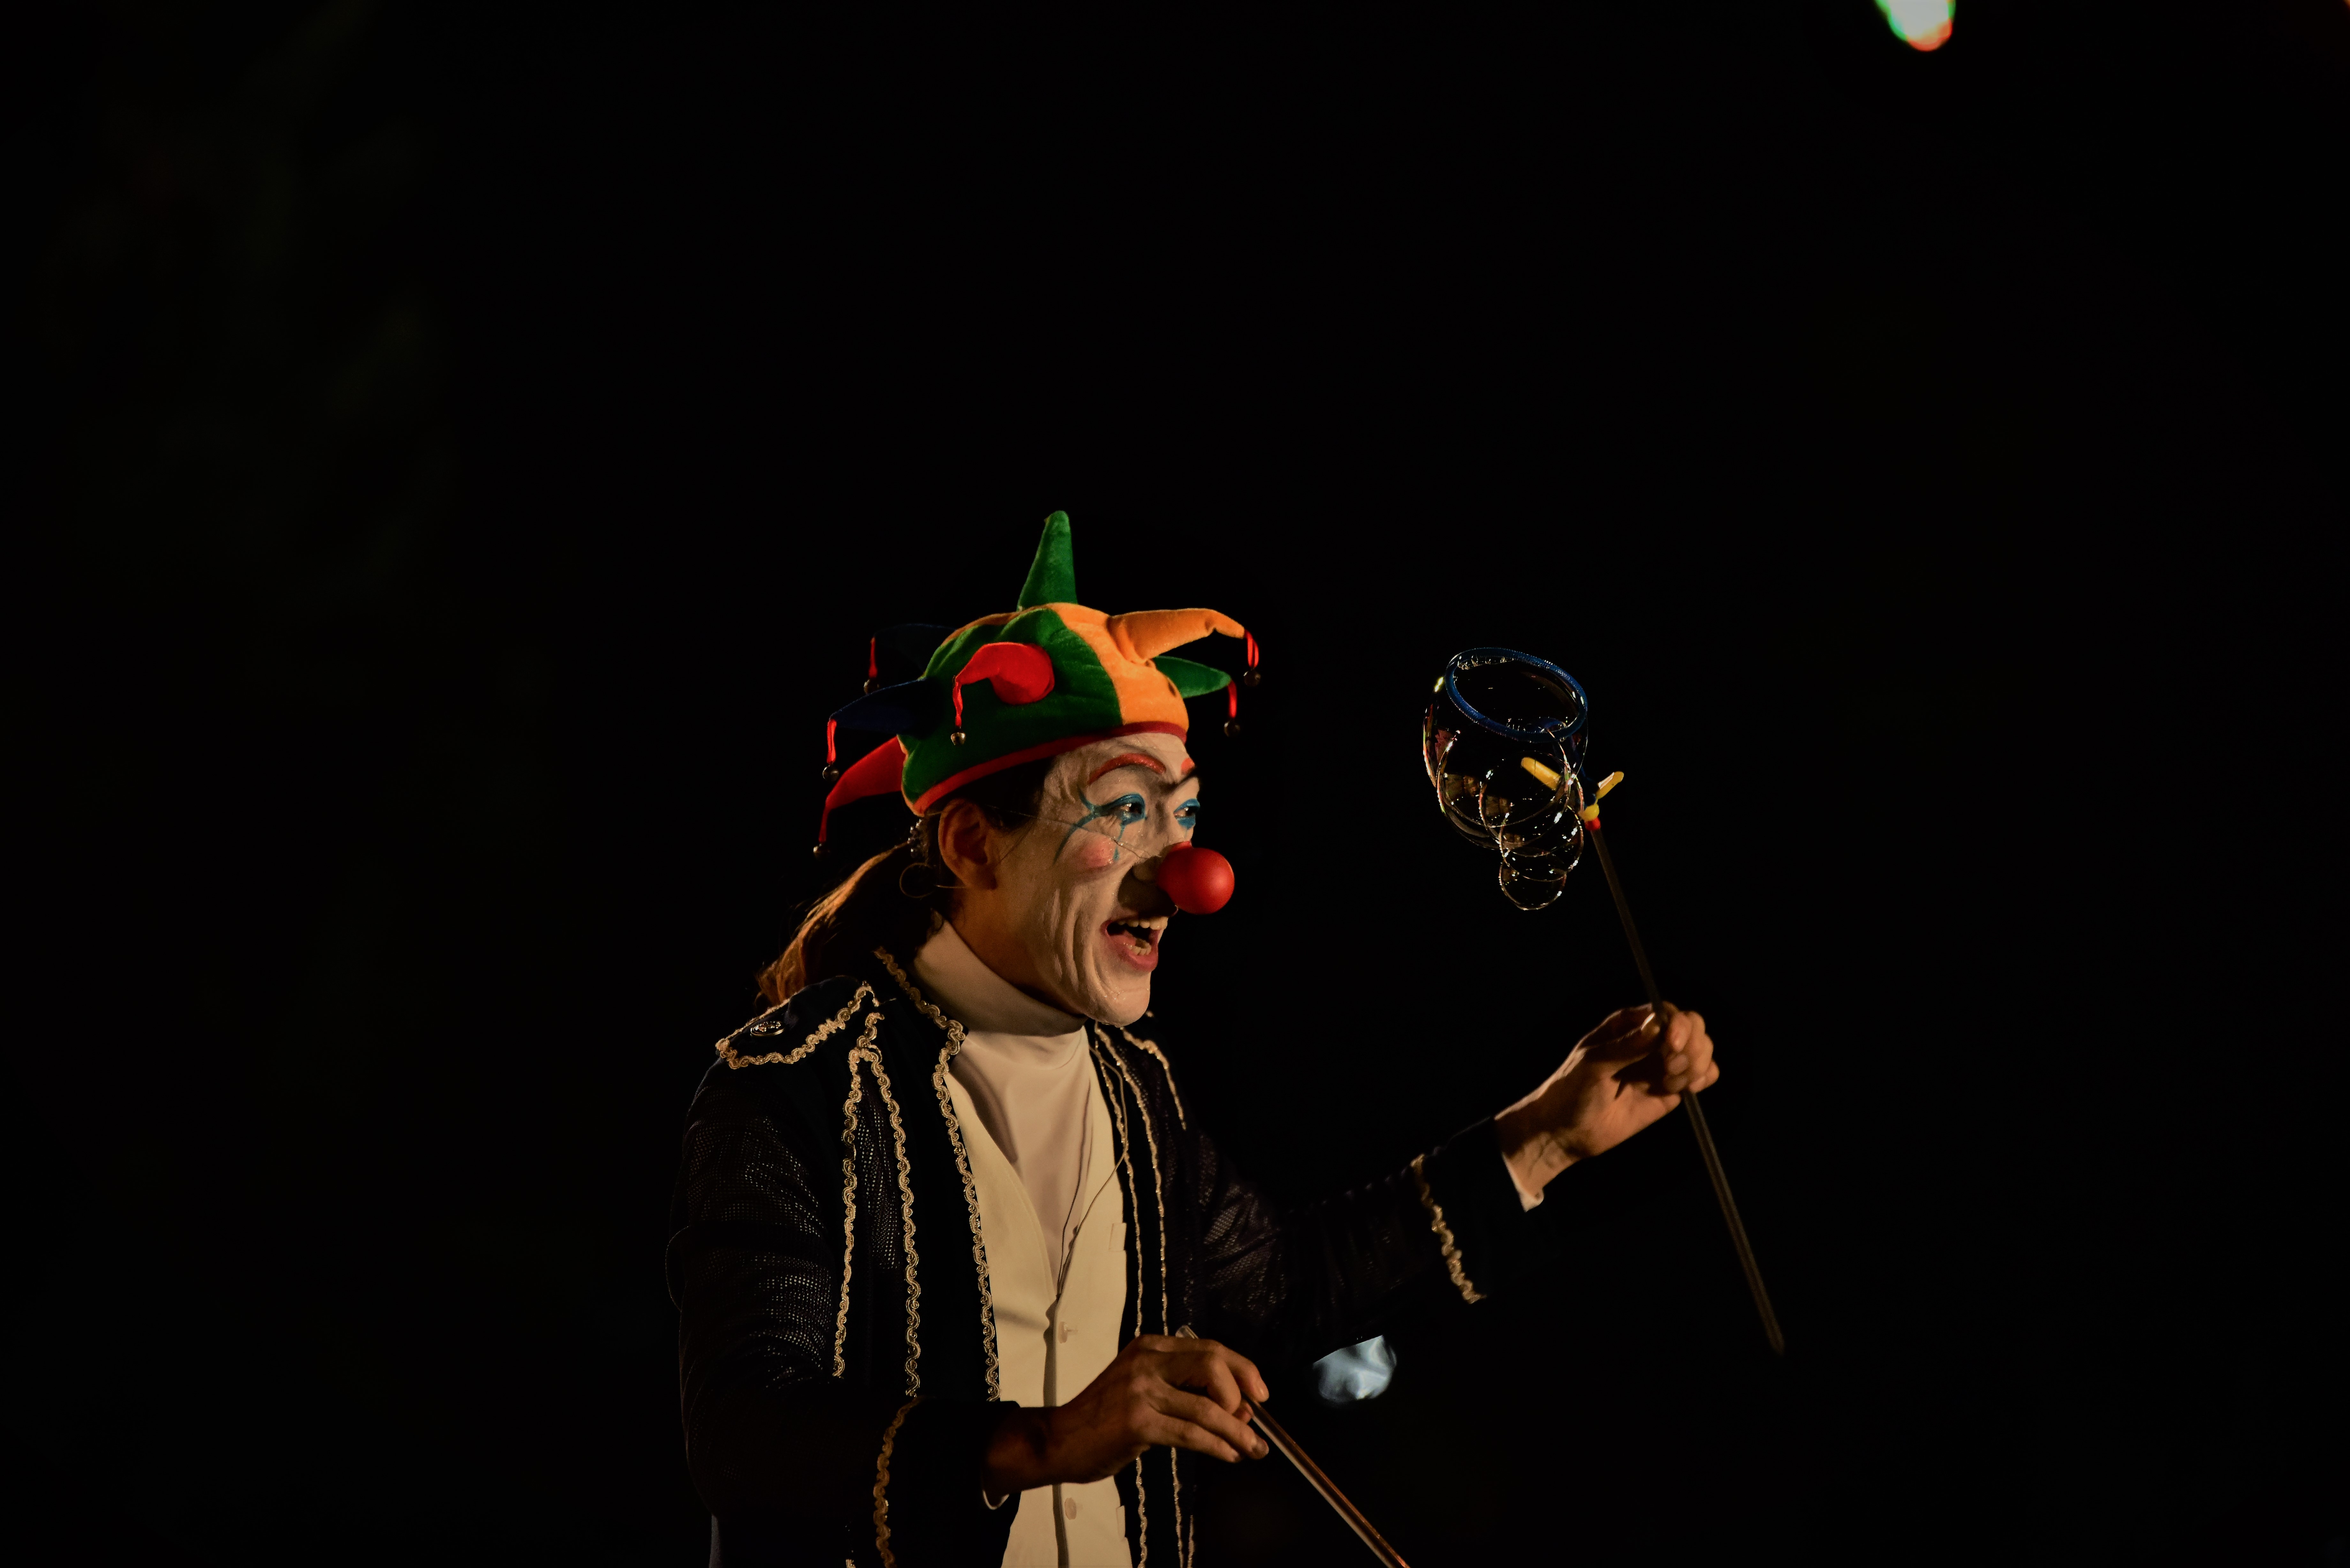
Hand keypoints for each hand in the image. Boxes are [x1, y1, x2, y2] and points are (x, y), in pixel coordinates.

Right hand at [981, 1334, 1269, 1493]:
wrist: (1057, 1439)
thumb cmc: (1102, 1418)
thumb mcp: (1143, 1389)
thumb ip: (1185, 1391)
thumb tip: (1239, 1410)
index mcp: (1150, 1347)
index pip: (1209, 1348)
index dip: (1242, 1369)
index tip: (1260, 1393)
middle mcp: (1147, 1361)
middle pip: (1212, 1365)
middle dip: (1243, 1391)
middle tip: (1255, 1419)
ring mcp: (1141, 1390)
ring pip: (1206, 1406)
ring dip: (1238, 1431)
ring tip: (1253, 1449)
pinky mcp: (1137, 1422)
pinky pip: (1190, 1433)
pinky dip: (1217, 1446)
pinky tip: (1229, 1456)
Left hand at [1494, 1003, 1719, 1195]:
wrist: (1567, 1131)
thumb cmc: (1571, 1090)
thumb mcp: (1593, 1064)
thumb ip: (1627, 1046)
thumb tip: (1658, 1024)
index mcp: (1628, 1025)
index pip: (1668, 1012)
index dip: (1678, 1024)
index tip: (1671, 1044)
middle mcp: (1650, 1041)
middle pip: (1693, 1027)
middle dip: (1691, 1045)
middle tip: (1669, 1067)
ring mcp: (1662, 1065)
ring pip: (1702, 1050)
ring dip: (1696, 1063)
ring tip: (1669, 1081)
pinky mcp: (1670, 1090)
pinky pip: (1702, 1076)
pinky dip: (1703, 1078)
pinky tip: (1685, 1087)